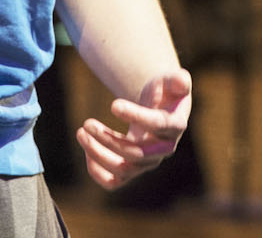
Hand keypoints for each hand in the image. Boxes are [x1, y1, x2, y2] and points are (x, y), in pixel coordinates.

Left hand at [75, 69, 191, 189]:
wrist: (161, 107)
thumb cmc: (165, 91)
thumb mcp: (172, 80)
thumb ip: (177, 79)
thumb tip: (180, 80)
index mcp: (174, 126)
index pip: (157, 125)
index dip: (136, 115)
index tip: (113, 104)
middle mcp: (163, 149)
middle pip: (136, 153)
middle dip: (109, 140)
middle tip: (86, 124)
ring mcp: (147, 162)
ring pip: (123, 170)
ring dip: (98, 154)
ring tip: (81, 132)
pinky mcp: (132, 169)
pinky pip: (114, 182)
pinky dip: (97, 172)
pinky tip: (86, 150)